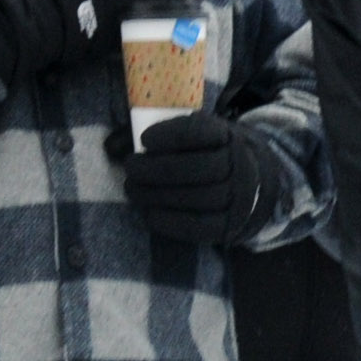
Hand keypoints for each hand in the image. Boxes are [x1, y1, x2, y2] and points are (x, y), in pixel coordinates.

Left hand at [125, 109, 276, 246]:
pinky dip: (169, 222)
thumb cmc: (206, 152)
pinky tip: (148, 214)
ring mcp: (236, 198)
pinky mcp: (228, 225)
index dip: (171, 136)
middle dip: (157, 169)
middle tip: (130, 168)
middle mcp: (238, 166)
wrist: (250, 181)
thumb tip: (110, 146)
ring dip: (157, 196)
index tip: (144, 139)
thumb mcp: (191, 134)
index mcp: (226, 136)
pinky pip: (198, 227)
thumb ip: (152, 135)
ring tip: (132, 190)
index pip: (201, 133)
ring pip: (197, 198)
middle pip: (198, 169)